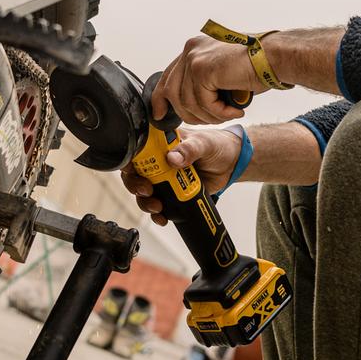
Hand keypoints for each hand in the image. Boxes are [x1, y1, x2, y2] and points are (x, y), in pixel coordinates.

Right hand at [121, 127, 242, 225]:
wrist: (230, 164)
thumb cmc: (216, 146)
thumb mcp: (204, 143)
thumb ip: (189, 149)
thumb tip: (173, 157)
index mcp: (161, 143)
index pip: (137, 150)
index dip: (130, 161)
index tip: (133, 170)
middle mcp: (158, 161)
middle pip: (135, 174)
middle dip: (135, 185)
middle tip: (147, 190)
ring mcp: (164, 179)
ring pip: (144, 193)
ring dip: (145, 202)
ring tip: (157, 206)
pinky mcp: (173, 194)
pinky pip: (159, 206)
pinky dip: (157, 214)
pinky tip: (162, 217)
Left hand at [151, 34, 261, 124]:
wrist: (276, 57)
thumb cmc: (258, 67)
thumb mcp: (223, 74)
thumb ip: (205, 82)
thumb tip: (189, 103)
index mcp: (194, 49)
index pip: (167, 76)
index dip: (160, 98)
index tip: (160, 115)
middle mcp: (191, 50)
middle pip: (172, 91)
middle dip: (186, 114)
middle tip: (207, 121)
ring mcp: (195, 58)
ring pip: (188, 102)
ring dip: (209, 115)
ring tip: (228, 114)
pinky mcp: (203, 69)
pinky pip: (202, 103)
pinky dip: (219, 113)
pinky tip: (235, 111)